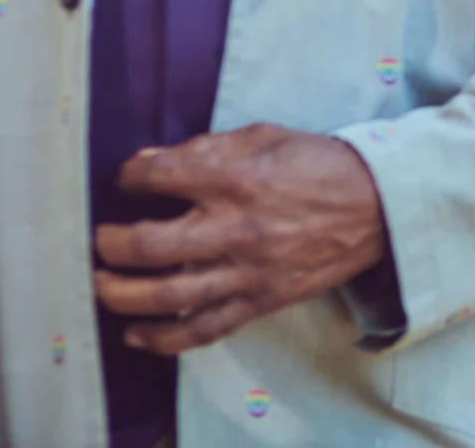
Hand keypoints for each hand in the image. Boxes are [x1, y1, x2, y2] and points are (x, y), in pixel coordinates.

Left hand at [92, 123, 386, 353]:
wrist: (375, 208)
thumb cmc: (317, 165)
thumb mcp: (264, 137)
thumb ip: (205, 148)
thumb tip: (148, 161)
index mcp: (237, 176)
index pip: (160, 177)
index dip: (128, 177)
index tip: (124, 180)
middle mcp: (237, 226)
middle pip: (151, 244)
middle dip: (111, 244)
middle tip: (99, 239)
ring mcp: (248, 271)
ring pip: (169, 294)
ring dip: (123, 294)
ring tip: (101, 285)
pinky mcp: (259, 302)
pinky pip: (203, 329)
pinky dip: (163, 338)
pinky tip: (136, 334)